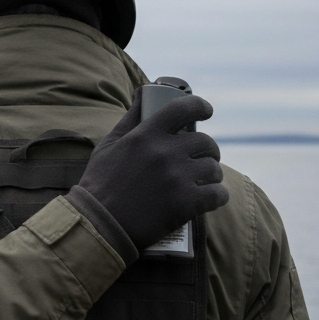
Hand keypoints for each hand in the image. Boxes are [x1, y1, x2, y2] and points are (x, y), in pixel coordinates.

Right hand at [76, 89, 228, 250]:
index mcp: (145, 135)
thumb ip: (129, 119)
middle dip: (208, 150)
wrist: (100, 224)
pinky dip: (217, 196)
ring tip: (202, 182)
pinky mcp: (187, 203)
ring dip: (211, 175)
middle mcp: (164, 153)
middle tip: (201, 159)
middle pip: (206, 142)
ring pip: (214, 169)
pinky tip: (209, 198)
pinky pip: (218, 194)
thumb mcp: (108, 145)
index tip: (206, 111)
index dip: (200, 106)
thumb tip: (143, 95)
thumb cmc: (101, 183)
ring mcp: (177, 178)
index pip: (183, 108)